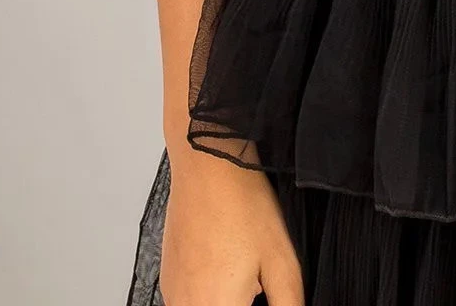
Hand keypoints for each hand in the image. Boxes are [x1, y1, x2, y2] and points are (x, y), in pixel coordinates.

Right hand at [158, 146, 303, 305]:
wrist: (207, 164)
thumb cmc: (242, 203)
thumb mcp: (282, 260)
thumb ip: (287, 305)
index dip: (258, 304)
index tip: (264, 290)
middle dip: (243, 301)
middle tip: (256, 281)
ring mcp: (172, 295)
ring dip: (227, 298)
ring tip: (242, 267)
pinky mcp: (167, 280)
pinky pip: (190, 300)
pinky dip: (210, 292)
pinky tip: (226, 262)